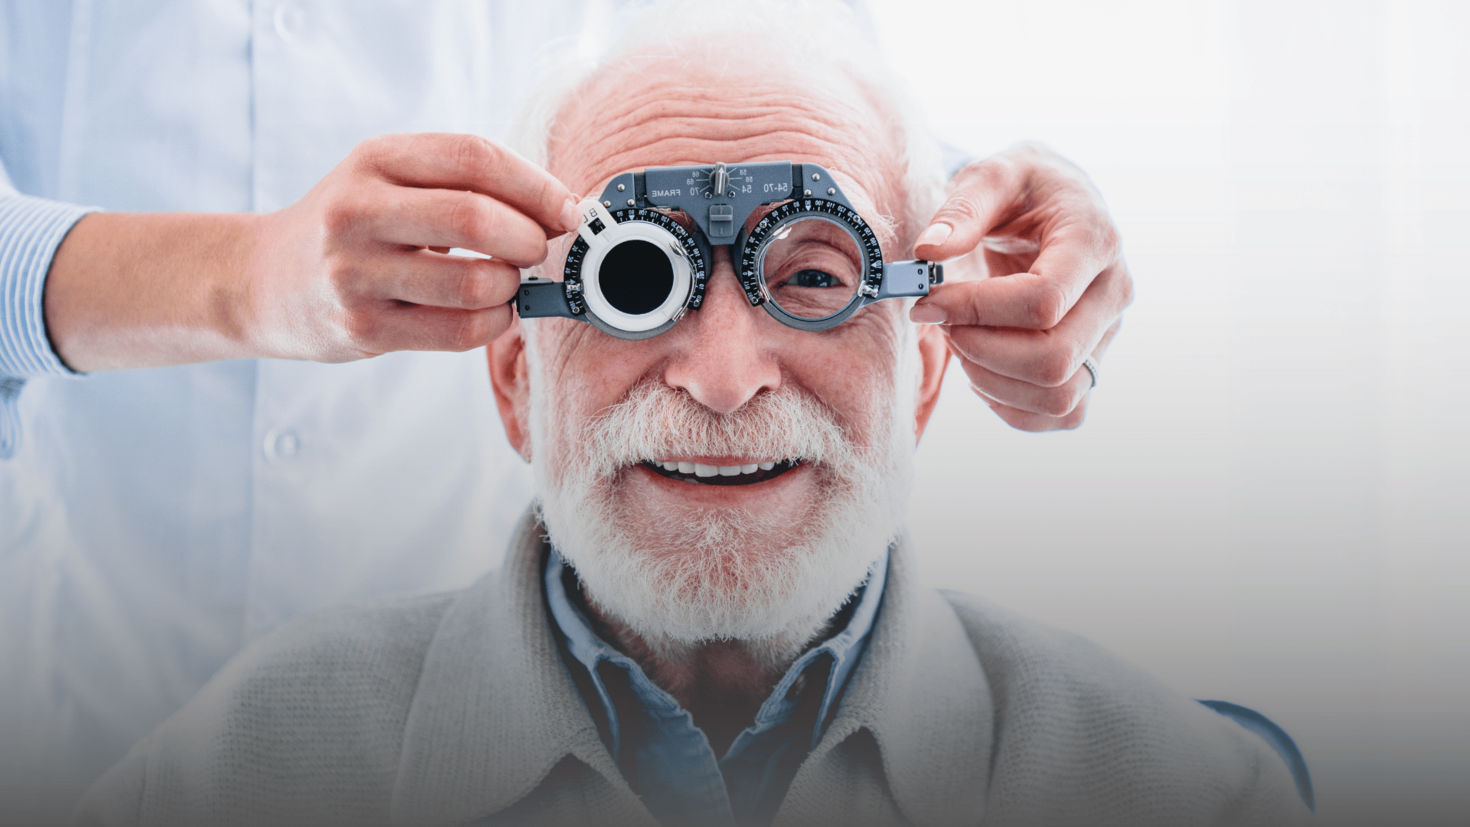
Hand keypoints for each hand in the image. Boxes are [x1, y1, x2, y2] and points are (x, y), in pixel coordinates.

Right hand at [248, 133, 579, 360]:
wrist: (262, 280)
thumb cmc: (352, 227)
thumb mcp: (390, 180)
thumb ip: (464, 185)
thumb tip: (559, 210)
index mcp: (376, 160)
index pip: (474, 157)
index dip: (536, 185)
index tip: (570, 208)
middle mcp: (358, 211)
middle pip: (475, 217)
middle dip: (528, 238)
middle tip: (537, 249)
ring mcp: (355, 273)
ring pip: (473, 282)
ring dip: (511, 286)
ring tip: (505, 282)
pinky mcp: (362, 329)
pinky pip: (459, 331)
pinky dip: (494, 323)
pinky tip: (490, 313)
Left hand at [909, 142, 1131, 430]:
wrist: (1054, 203)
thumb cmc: (1022, 188)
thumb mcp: (991, 176)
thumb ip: (960, 209)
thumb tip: (929, 251)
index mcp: (1094, 239)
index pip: (1043, 301)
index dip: (975, 309)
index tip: (929, 299)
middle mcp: (1113, 292)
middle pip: (1054, 359)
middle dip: (980, 350)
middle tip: (941, 322)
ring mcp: (1107, 334)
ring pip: (1058, 396)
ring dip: (991, 381)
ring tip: (960, 340)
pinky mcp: (1092, 364)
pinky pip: (1061, 414)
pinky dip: (1010, 404)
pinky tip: (982, 366)